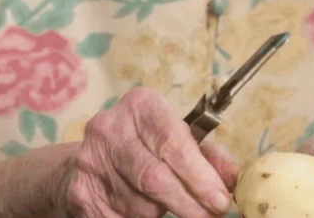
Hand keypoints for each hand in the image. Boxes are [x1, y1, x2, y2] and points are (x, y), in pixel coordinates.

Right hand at [60, 87, 238, 217]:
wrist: (93, 157)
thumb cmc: (147, 144)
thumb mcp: (178, 137)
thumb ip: (207, 155)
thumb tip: (232, 178)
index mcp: (140, 106)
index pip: (172, 143)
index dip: (199, 177)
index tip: (220, 200)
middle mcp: (110, 128)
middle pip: (154, 177)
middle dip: (188, 203)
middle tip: (209, 216)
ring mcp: (90, 161)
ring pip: (139, 204)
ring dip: (162, 212)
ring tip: (169, 204)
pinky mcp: (80, 192)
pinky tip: (145, 209)